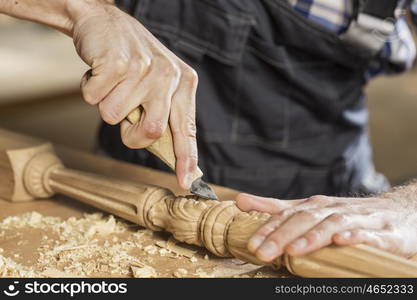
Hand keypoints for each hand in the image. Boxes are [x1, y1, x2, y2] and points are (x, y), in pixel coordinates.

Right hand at [70, 1, 198, 188]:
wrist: (104, 21)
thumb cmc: (131, 63)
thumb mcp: (158, 86)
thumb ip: (163, 115)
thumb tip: (167, 154)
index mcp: (184, 83)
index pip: (186, 129)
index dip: (186, 158)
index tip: (186, 182)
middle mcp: (170, 75)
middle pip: (151, 132)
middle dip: (130, 134)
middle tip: (124, 116)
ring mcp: (144, 68)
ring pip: (113, 117)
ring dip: (106, 104)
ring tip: (113, 83)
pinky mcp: (118, 63)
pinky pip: (94, 99)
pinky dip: (90, 89)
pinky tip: (100, 72)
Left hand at [236, 192, 416, 262]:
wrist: (398, 212)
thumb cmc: (347, 213)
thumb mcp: (309, 209)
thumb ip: (277, 207)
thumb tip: (241, 201)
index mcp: (316, 206)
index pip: (287, 215)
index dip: (268, 228)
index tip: (251, 243)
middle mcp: (334, 210)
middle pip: (305, 220)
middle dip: (282, 236)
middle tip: (262, 252)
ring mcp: (358, 220)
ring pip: (333, 225)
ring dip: (313, 236)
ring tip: (295, 250)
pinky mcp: (383, 233)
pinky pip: (369, 235)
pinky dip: (355, 237)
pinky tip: (342, 242)